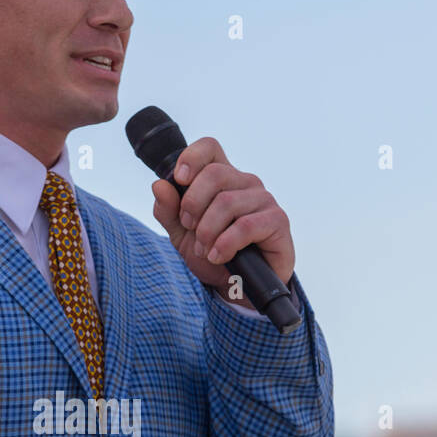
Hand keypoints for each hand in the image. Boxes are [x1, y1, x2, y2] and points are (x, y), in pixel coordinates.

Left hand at [151, 137, 294, 295]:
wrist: (238, 288)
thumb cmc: (213, 254)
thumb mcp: (181, 235)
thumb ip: (168, 210)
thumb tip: (159, 185)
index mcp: (222, 178)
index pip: (210, 148)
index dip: (191, 158)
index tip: (179, 180)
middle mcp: (245, 183)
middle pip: (214, 175)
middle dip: (192, 205)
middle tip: (189, 228)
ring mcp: (263, 200)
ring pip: (226, 202)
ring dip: (207, 232)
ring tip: (204, 250)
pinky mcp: (277, 221)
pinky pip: (245, 225)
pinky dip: (225, 244)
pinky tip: (219, 256)